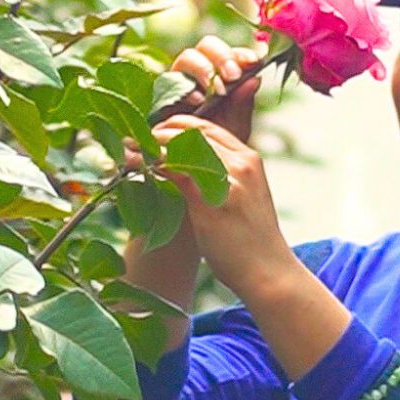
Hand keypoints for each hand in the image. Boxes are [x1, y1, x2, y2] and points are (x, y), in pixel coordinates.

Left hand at [152, 114, 296, 301]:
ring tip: (130, 151)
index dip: (178, 127)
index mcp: (250, 160)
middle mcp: (241, 164)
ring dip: (153, 145)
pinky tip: (140, 167)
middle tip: (138, 142)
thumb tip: (191, 169)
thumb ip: (225, 177)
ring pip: (183, 146)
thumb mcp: (246, 197)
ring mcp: (228, 181)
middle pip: (194, 131)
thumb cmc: (253, 241)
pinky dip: (154, 164)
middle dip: (162, 132)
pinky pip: (176, 171)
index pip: (209, 128)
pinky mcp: (210, 201)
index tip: (157, 134)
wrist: (269, 273)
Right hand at [165, 35, 263, 141]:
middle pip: (207, 45)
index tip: (254, 62)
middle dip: (222, 56)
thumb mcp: (235, 125)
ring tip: (219, 89)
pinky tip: (199, 100)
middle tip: (234, 76)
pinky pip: (168, 81)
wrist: (191, 167)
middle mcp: (199, 72)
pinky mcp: (161, 95)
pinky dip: (185, 88)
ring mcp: (178, 81)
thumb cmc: (216, 143)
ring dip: (204, 68)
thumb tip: (255, 79)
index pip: (231, 52)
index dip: (241, 53)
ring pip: (187, 57)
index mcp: (221, 73)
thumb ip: (243, 103)